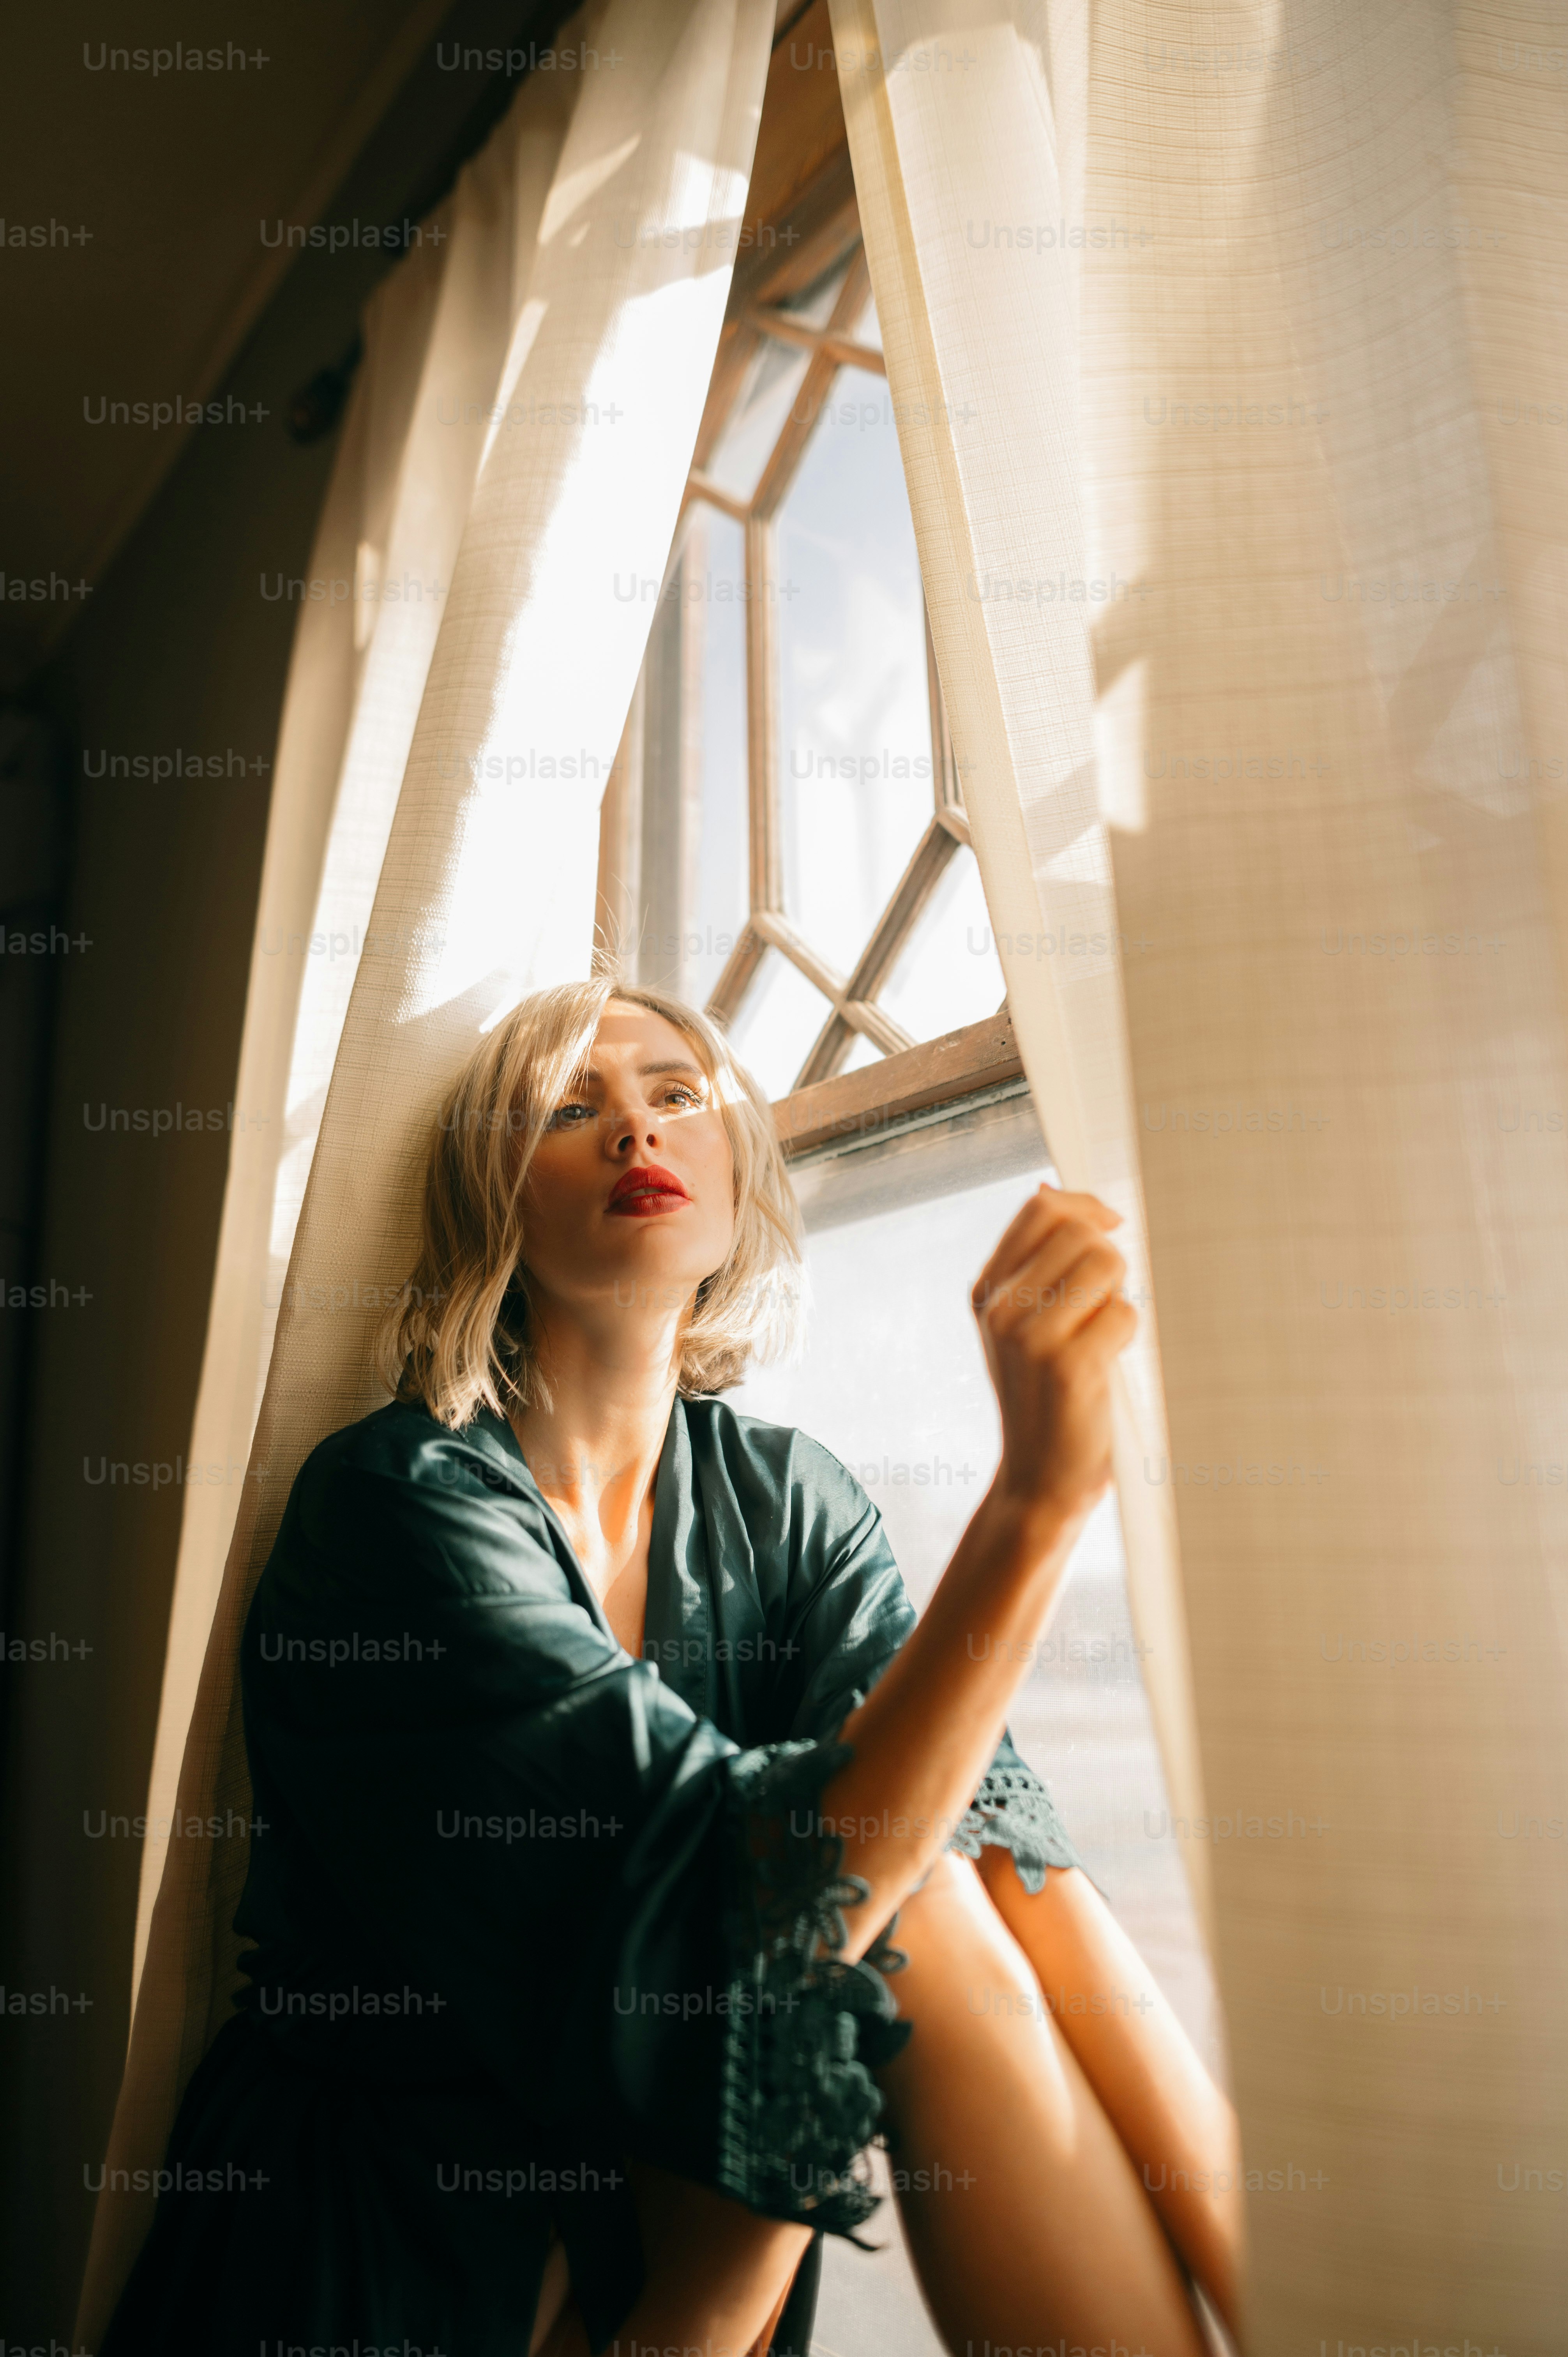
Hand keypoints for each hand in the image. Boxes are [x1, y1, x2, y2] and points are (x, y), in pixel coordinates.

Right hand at [971, 1184, 1136, 1530]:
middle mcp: (1000, 1309)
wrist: (1039, 1479)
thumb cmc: (1045, 1398)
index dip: (1086, 1207)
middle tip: (1104, 1305)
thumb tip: (1052, 1190)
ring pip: (1106, 1265)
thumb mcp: (1021, 1327)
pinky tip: (1107, 1368)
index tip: (1110, 1227)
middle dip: (1109, 1260)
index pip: (1040, 1209)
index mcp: (987, 1292)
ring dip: (1120, 1297)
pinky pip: (1126, 1315)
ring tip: (1102, 1336)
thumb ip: (1034, 1265)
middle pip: (1080, 1232)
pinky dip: (1128, 1338)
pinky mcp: (1069, 1366)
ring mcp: (1030, 1336)